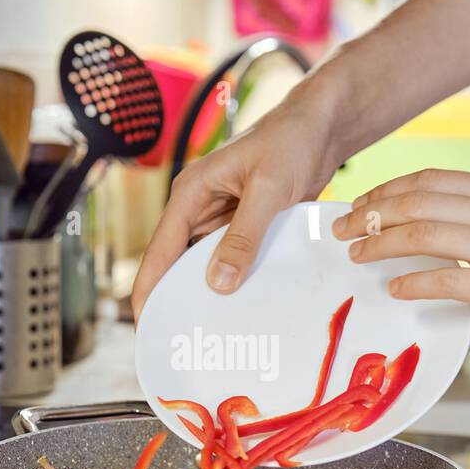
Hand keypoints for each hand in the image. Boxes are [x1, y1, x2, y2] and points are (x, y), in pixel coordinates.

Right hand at [130, 100, 339, 321]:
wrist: (322, 128)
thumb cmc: (291, 142)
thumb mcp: (268, 190)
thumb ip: (243, 236)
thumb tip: (217, 283)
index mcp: (191, 193)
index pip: (160, 249)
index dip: (150, 288)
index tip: (147, 324)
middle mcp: (199, 208)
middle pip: (176, 262)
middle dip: (176, 298)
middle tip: (180, 341)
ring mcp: (221, 219)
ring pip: (205, 264)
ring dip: (208, 293)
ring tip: (210, 333)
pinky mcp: (244, 226)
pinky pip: (232, 259)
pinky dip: (234, 281)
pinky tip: (243, 307)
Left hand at [331, 169, 469, 341]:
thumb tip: (469, 226)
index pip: (432, 179)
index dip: (388, 189)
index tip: (363, 201)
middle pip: (416, 199)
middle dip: (369, 211)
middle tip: (342, 226)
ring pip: (422, 231)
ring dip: (379, 242)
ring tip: (356, 253)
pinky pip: (447, 278)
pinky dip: (413, 281)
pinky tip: (395, 287)